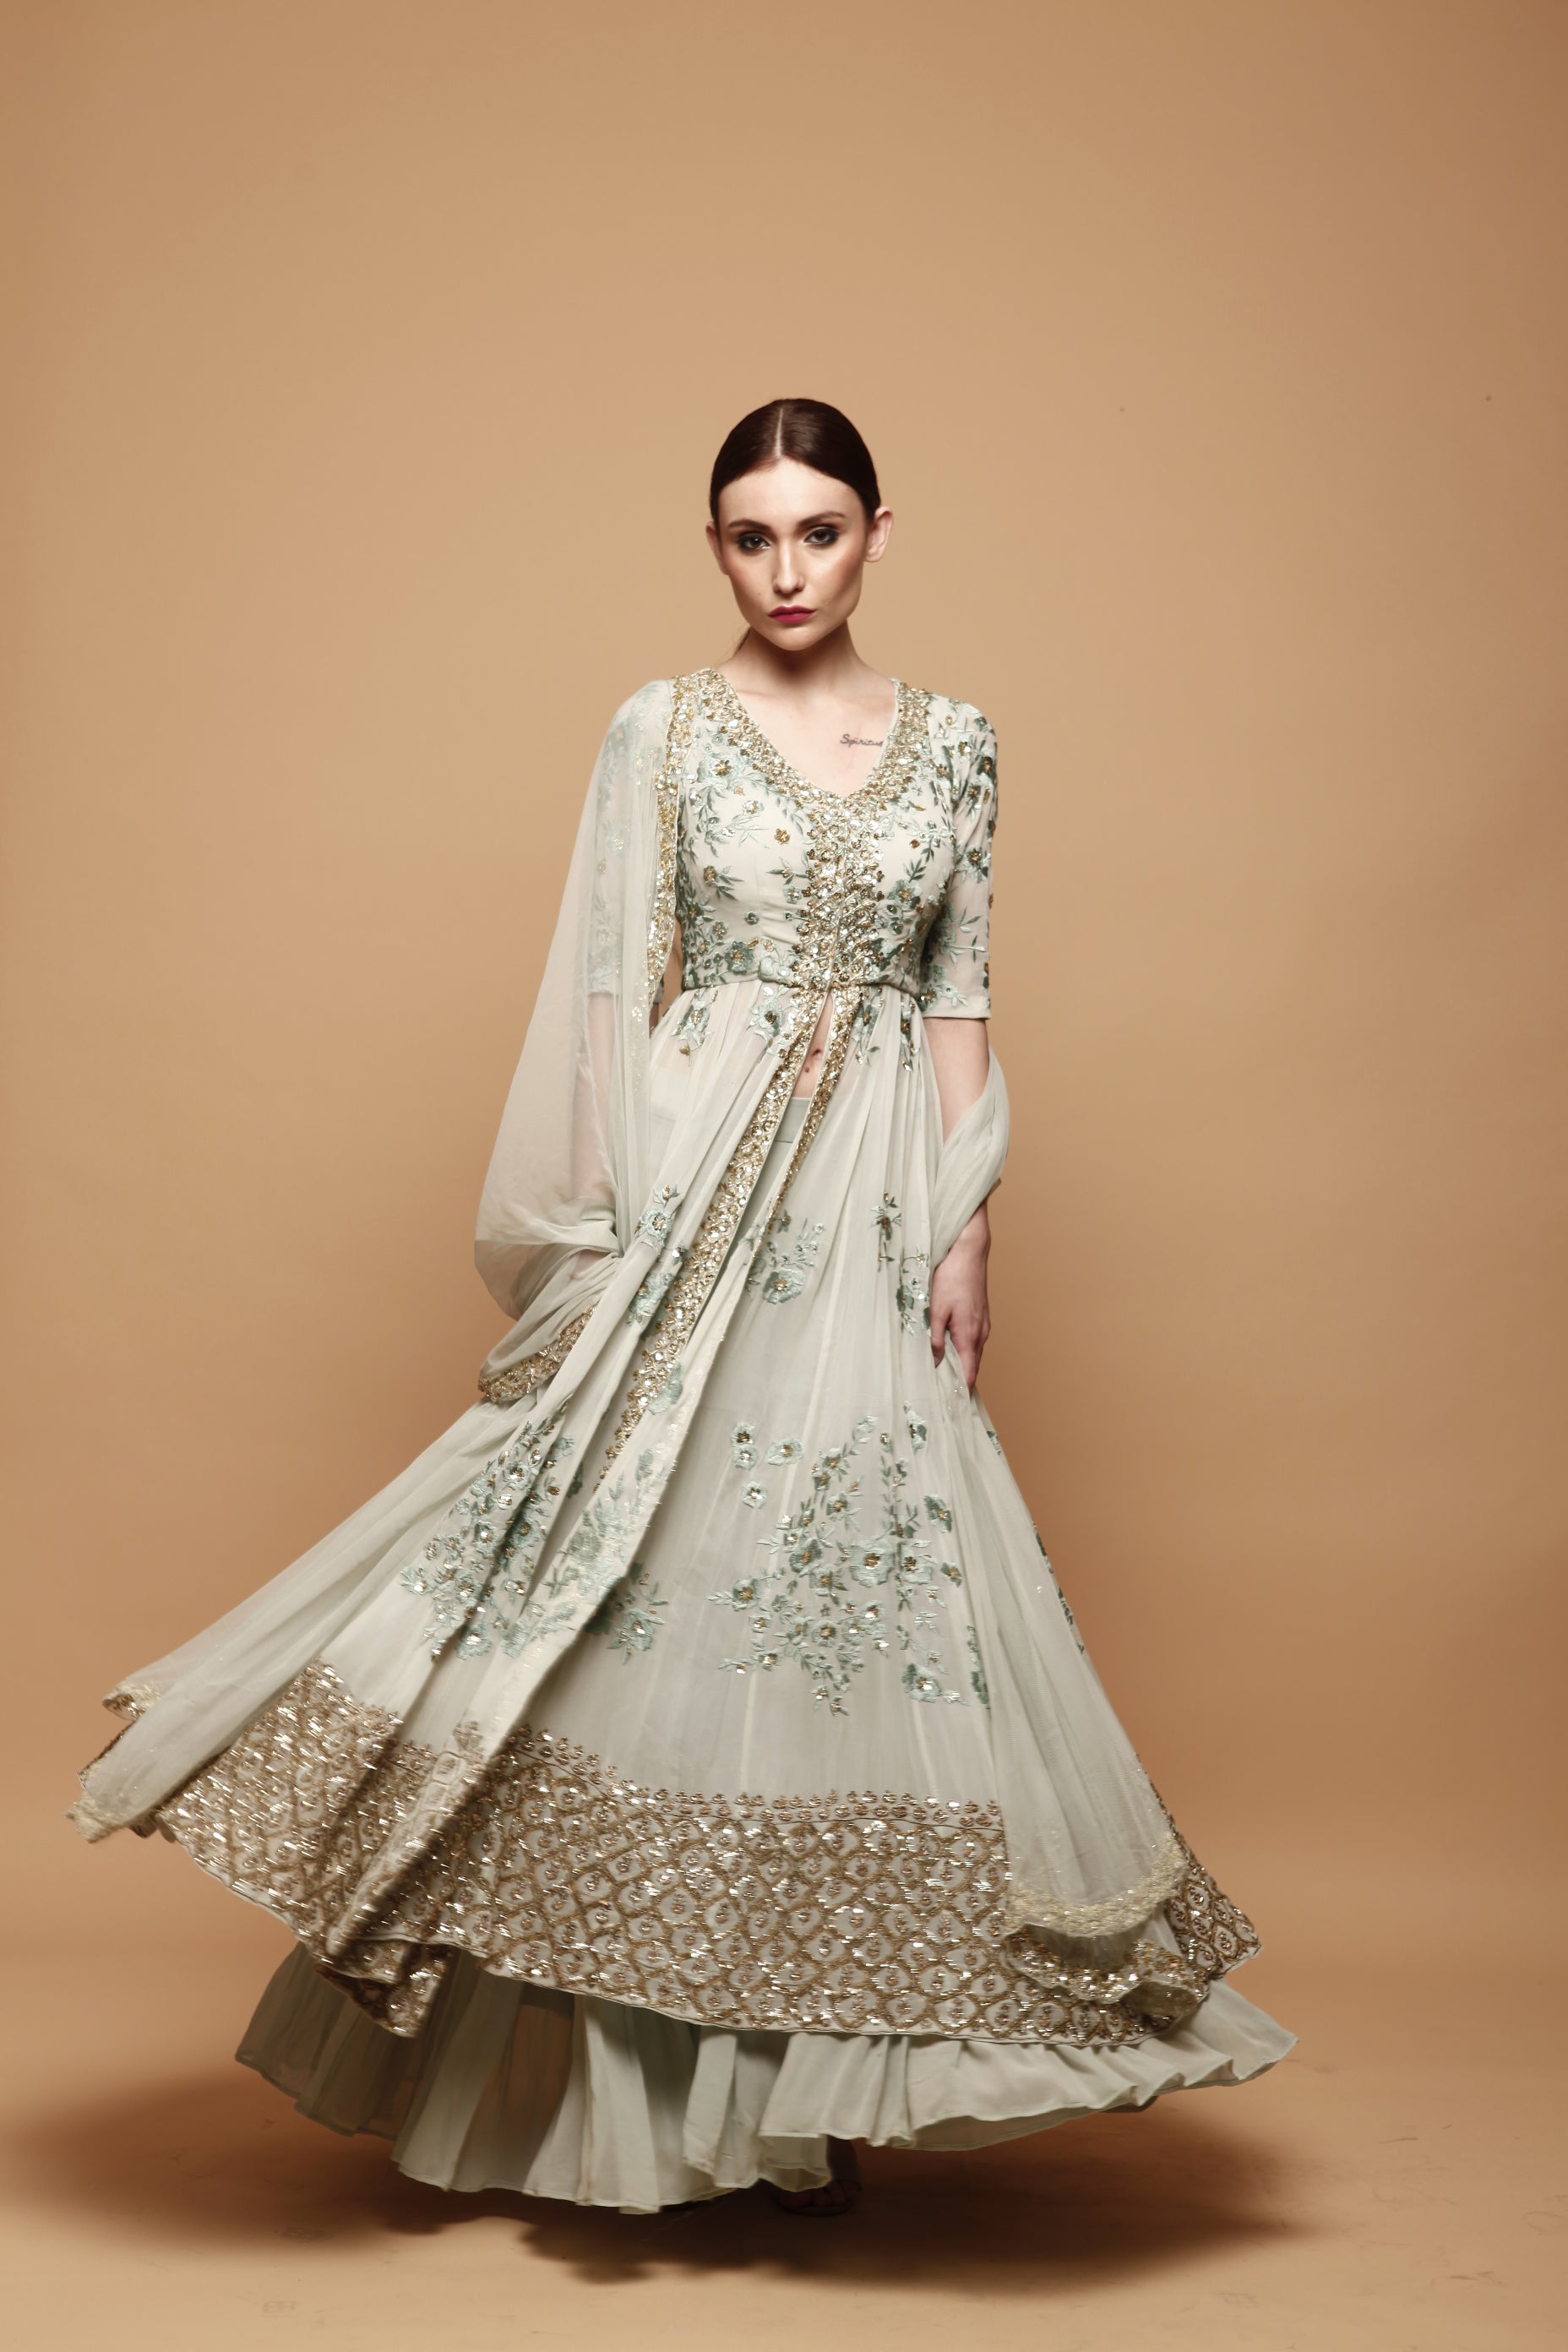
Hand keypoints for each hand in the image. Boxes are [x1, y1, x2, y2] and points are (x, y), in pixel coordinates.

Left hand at [929, 1203, 990, 1389]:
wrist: (969, 1252)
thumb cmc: (951, 1278)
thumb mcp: (935, 1310)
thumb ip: (934, 1339)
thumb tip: (933, 1363)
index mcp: (969, 1336)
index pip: (969, 1375)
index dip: (960, 1392)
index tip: (950, 1406)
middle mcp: (981, 1334)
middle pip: (972, 1367)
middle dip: (959, 1381)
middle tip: (941, 1394)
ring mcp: (984, 1325)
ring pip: (972, 1353)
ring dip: (960, 1364)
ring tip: (942, 1374)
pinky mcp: (982, 1316)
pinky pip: (974, 1341)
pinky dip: (963, 1350)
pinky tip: (949, 1348)